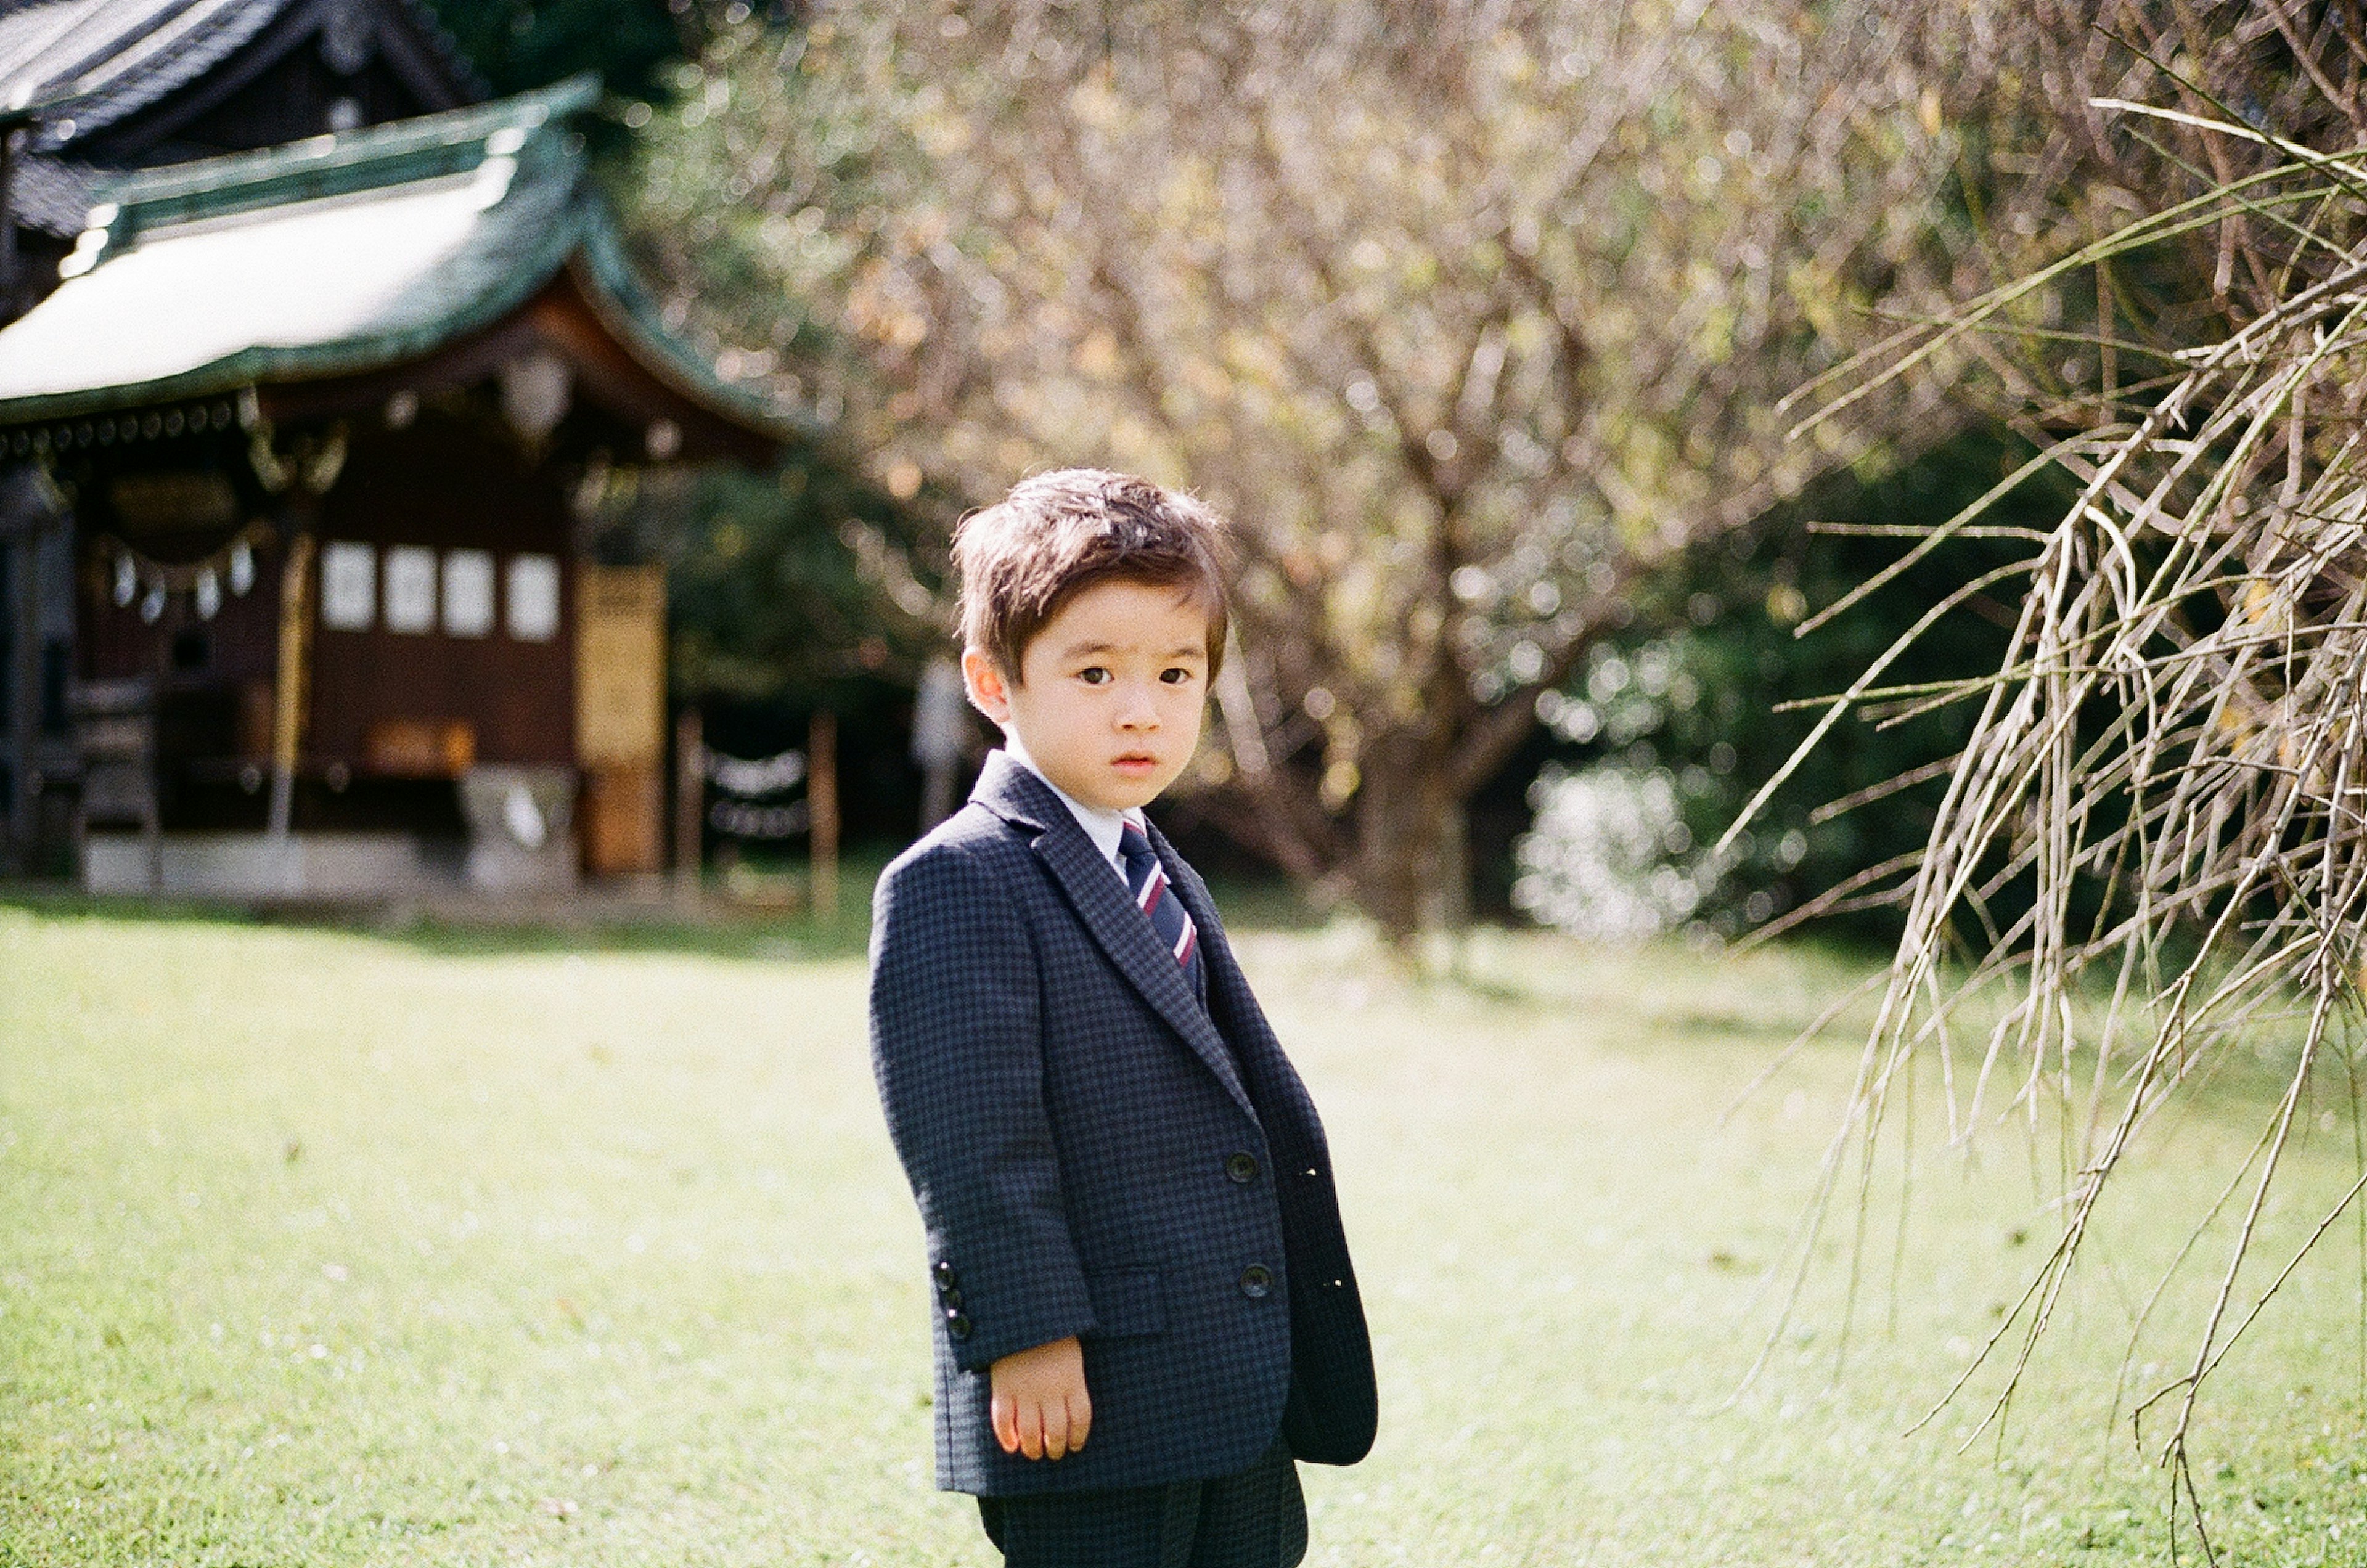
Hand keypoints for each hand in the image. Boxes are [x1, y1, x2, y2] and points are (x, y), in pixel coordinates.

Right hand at [989, 1335, 1091, 1459]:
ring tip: (1034, 1453)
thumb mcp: (1071, 1354)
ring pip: (1031, 1432)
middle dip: (1056, 1448)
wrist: (1024, 1311)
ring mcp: (1026, 1390)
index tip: (1074, 1447)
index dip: (1077, 1438)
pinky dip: (1007, 1438)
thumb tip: (1070, 1409)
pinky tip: (1012, 1445)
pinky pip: (1003, 1421)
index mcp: (1072, 1380)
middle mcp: (1051, 1389)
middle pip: (1056, 1432)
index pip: (1080, 1419)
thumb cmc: (1052, 1332)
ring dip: (1033, 1449)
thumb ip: (1071, 1380)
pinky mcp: (1003, 1387)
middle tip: (1054, 1453)